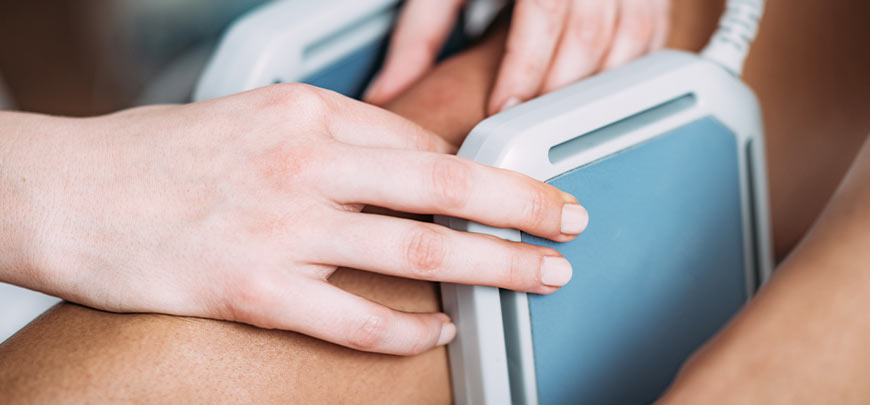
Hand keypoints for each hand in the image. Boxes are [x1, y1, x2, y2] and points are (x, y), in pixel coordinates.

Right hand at [1, 84, 587, 354]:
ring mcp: (282, 228)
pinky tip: (440, 334)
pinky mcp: (254, 290)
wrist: (64, 192)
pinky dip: (408, 333)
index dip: (477, 171)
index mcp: (305, 113)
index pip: (417, 144)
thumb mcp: (250, 118)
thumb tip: (396, 165)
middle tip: (573, 221)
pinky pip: (355, 321)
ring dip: (493, 266)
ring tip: (541, 277)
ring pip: (418, 251)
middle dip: (522, 204)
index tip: (516, 189)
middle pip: (443, 187)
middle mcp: (304, 164)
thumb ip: (326, 139)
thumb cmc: (154, 156)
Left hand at [365, 0, 669, 114]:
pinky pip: (651, 35)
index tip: (503, 108)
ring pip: (628, 38)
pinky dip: (627, 72)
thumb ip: (420, 34)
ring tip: (557, 121)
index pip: (544, 12)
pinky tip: (596, 96)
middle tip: (528, 130)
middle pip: (589, 33)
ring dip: (594, 89)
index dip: (525, 66)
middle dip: (556, 89)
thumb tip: (388, 94)